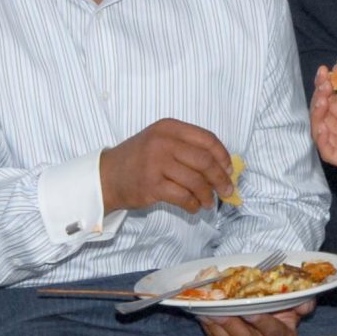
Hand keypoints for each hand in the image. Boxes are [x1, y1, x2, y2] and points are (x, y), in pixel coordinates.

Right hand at [99, 118, 236, 215]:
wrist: (107, 176)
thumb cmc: (139, 160)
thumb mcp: (161, 142)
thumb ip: (187, 148)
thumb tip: (222, 167)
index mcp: (169, 127)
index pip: (207, 139)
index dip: (223, 156)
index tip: (229, 170)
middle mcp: (163, 142)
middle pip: (204, 161)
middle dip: (220, 179)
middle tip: (227, 191)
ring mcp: (156, 163)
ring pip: (196, 181)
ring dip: (207, 195)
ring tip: (209, 203)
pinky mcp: (151, 185)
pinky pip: (183, 196)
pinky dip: (193, 204)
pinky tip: (194, 207)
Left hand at [200, 302, 310, 335]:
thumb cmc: (281, 322)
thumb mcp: (294, 313)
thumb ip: (301, 303)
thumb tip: (306, 301)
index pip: (273, 330)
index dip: (262, 321)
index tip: (250, 311)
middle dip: (232, 323)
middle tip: (220, 309)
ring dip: (216, 326)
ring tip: (207, 311)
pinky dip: (209, 329)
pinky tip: (203, 316)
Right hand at [309, 63, 336, 196]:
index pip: (333, 99)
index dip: (326, 86)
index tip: (324, 71)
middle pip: (323, 112)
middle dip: (319, 97)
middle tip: (324, 85)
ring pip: (321, 130)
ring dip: (317, 115)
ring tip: (322, 101)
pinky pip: (327, 151)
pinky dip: (321, 139)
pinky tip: (323, 126)